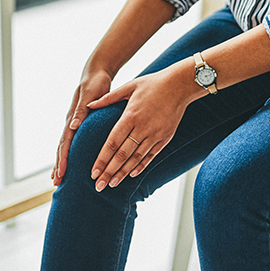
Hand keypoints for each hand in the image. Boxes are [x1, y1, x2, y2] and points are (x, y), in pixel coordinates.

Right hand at [52, 70, 111, 185]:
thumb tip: (73, 126)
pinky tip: (72, 163)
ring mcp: (74, 124)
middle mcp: (71, 123)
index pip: (65, 143)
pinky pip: (72, 142)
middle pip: (62, 148)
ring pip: (65, 147)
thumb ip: (81, 110)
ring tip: (59, 178)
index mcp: (73, 118)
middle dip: (59, 165)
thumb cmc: (95, 83)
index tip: (61, 173)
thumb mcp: (89, 95)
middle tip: (56, 183)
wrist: (95, 73)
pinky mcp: (80, 123)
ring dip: (62, 162)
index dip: (63, 159)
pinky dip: (69, 154)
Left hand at [87, 67, 196, 191]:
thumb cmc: (153, 83)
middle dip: (109, 172)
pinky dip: (141, 166)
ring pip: (136, 158)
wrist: (180, 85)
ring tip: (112, 184)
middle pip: (122, 155)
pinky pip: (151, 155)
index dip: (102, 160)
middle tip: (98, 186)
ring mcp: (155, 134)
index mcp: (130, 116)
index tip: (93, 172)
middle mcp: (142, 128)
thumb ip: (108, 98)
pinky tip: (131, 175)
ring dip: (123, 173)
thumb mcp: (129, 86)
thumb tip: (89, 105)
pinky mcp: (165, 137)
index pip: (112, 143)